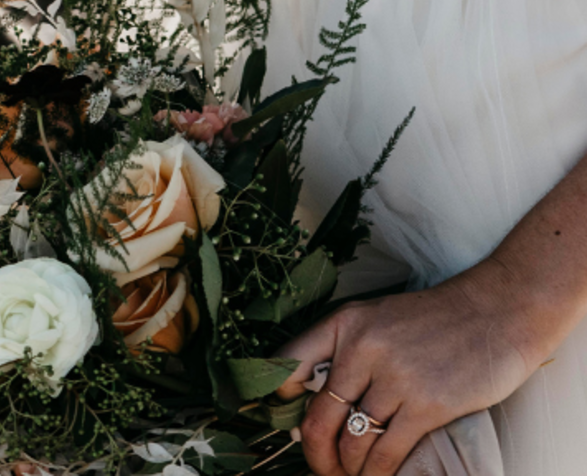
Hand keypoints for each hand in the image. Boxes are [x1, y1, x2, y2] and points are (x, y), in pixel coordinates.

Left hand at [274, 270, 536, 475]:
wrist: (499, 312)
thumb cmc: (435, 320)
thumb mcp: (376, 317)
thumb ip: (342, 350)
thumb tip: (306, 398)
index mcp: (343, 324)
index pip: (287, 366)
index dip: (274, 401)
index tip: (277, 420)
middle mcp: (361, 347)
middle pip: (317, 419)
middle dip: (315, 455)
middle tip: (322, 467)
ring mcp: (395, 377)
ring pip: (351, 442)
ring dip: (348, 468)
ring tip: (353, 473)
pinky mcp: (427, 404)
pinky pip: (387, 451)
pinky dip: (378, 472)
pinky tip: (378, 475)